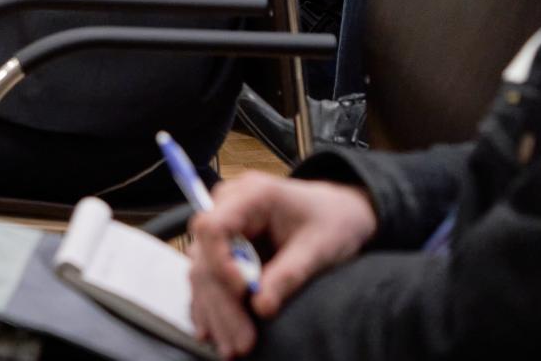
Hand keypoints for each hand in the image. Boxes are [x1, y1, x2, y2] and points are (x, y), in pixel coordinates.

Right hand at [188, 173, 378, 358]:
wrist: (337, 213)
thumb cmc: (331, 220)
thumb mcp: (320, 246)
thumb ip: (290, 273)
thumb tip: (262, 307)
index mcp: (252, 194)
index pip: (212, 226)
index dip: (219, 262)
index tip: (242, 293)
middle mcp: (228, 209)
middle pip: (205, 258)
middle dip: (221, 304)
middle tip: (241, 343)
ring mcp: (223, 231)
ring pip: (203, 276)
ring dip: (216, 315)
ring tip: (233, 349)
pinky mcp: (223, 252)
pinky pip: (209, 283)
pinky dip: (213, 310)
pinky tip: (217, 335)